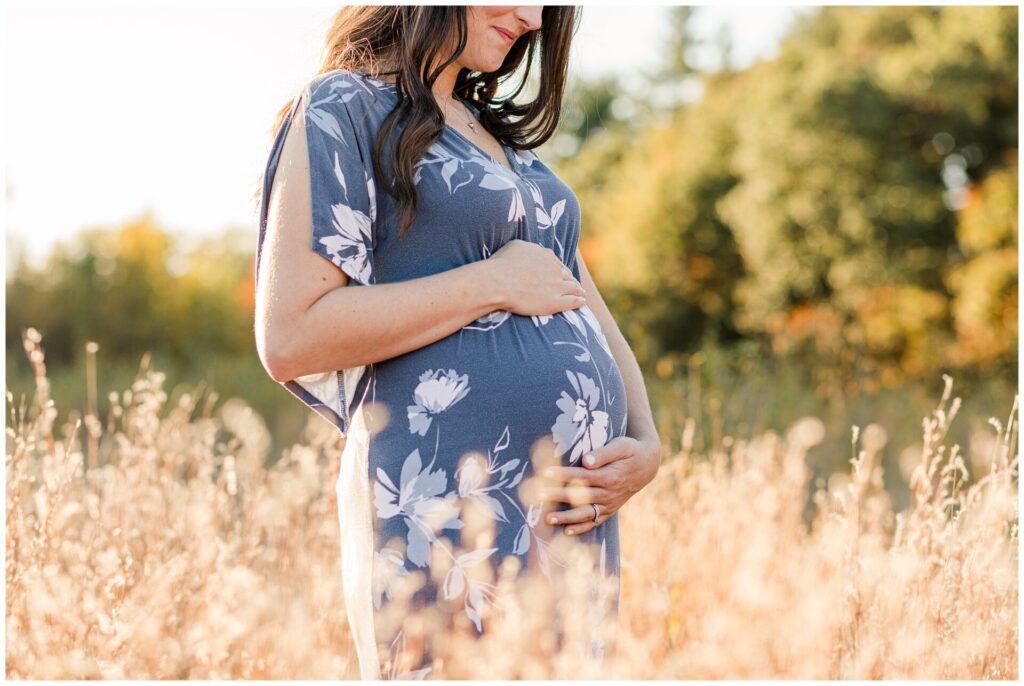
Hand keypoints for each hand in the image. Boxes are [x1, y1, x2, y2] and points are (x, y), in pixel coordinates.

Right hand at [487, 239, 585, 315]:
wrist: (498, 283)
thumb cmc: (501, 264)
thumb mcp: (515, 246)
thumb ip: (528, 247)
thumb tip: (532, 249)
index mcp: (546, 256)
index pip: (557, 263)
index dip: (560, 270)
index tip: (562, 274)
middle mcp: (555, 269)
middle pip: (567, 275)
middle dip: (571, 280)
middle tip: (575, 285)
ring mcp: (557, 286)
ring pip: (573, 288)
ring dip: (578, 290)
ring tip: (582, 294)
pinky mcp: (555, 302)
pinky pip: (573, 301)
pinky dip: (579, 301)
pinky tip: (582, 302)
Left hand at [536, 435, 660, 535]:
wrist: (647, 465)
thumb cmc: (630, 451)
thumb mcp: (622, 446)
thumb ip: (604, 453)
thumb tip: (586, 460)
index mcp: (611, 476)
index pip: (583, 476)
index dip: (564, 475)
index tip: (546, 473)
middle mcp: (610, 493)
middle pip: (580, 496)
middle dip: (558, 496)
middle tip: (538, 495)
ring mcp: (610, 504)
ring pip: (586, 513)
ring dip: (566, 518)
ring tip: (547, 519)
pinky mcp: (610, 510)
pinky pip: (595, 522)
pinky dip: (581, 528)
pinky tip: (566, 531)